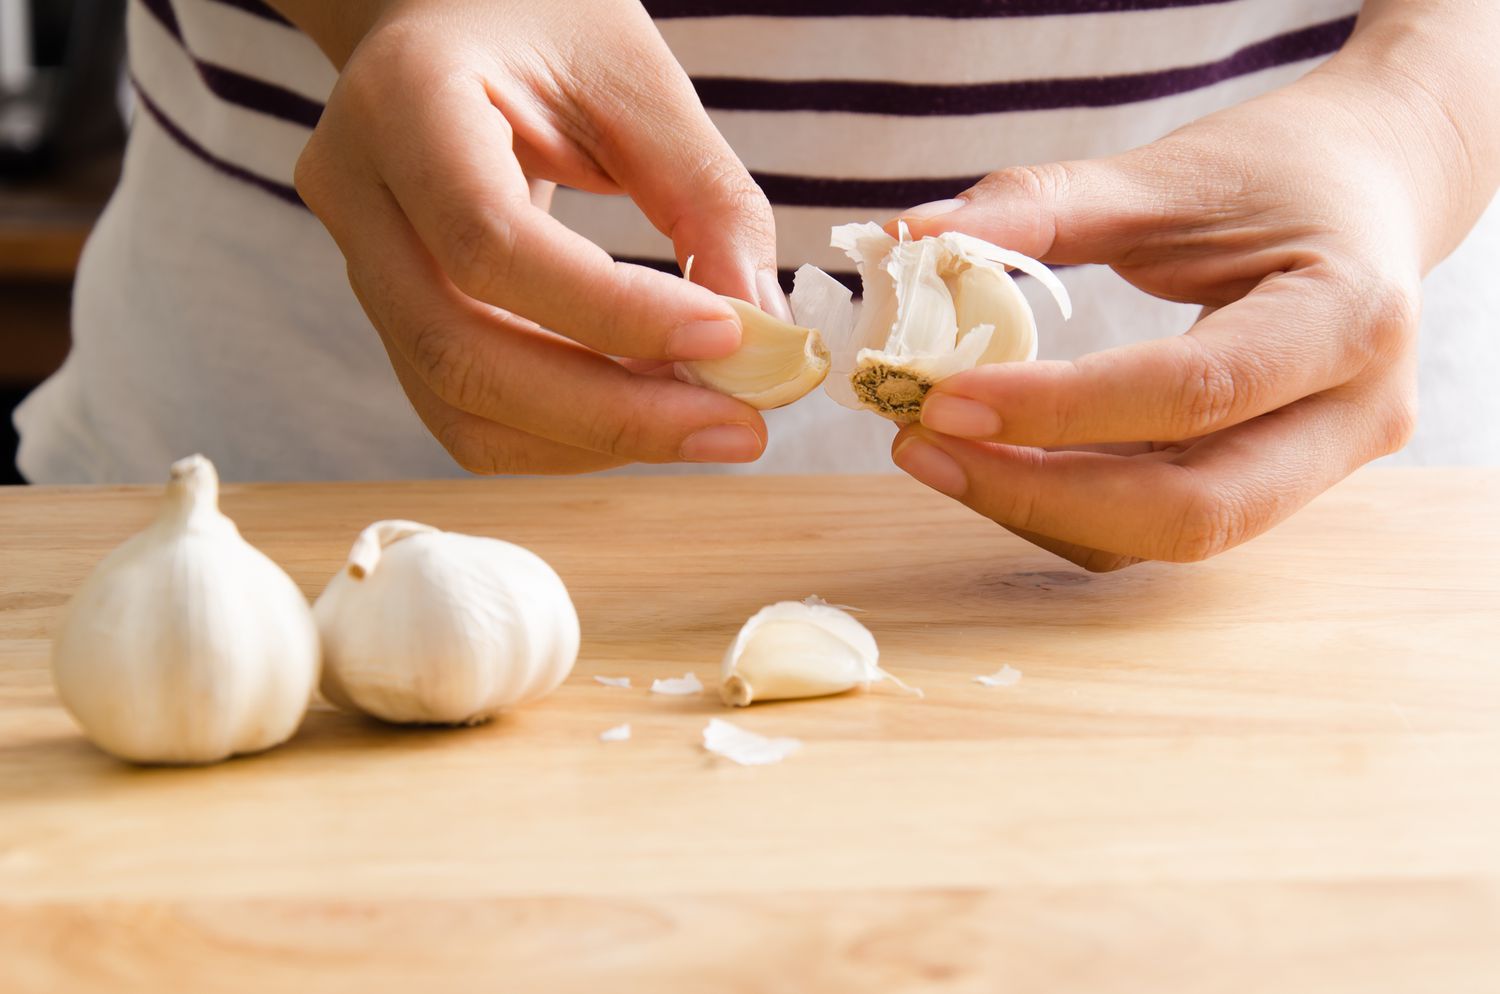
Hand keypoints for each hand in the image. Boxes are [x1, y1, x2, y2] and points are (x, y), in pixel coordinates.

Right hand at [284, 0, 783, 472]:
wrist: (449, 19)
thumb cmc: (543, 22)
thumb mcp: (637, 76)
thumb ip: (705, 197)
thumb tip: (764, 333)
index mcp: (402, 102)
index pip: (490, 243)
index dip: (613, 311)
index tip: (730, 336)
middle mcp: (358, 194)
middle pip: (459, 354)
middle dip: (613, 415)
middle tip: (740, 430)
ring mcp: (362, 266)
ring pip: (460, 406)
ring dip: (596, 437)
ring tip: (707, 421)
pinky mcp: (396, 317)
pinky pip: (470, 412)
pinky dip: (568, 434)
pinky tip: (649, 410)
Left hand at [889, 6, 1499, 570]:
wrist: (1374, 188)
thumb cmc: (1281, 169)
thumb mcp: (1168, 173)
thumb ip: (1040, 205)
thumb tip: (909, 237)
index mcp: (1350, 318)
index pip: (1193, 392)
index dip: (1059, 411)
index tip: (943, 400)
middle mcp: (1353, 416)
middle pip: (1191, 511)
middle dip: (1040, 494)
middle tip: (921, 446)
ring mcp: (1321, 466)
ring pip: (1168, 535)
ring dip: (1041, 507)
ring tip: (938, 449)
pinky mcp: (1273, 485)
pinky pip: (1159, 521)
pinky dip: (1068, 501)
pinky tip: (997, 457)